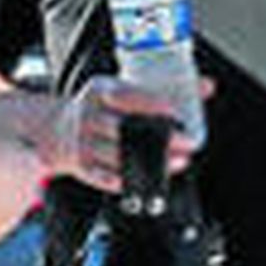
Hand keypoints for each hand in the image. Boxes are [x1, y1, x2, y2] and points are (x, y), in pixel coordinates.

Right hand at [42, 77, 205, 191]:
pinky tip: (151, 179)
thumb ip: (164, 88)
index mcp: (98, 90)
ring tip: (178, 161)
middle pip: (124, 127)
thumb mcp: (123, 90)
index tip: (174, 113)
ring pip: (118, 155)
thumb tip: (207, 86)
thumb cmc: (101, 108)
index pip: (125, 94)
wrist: (58, 129)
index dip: (150, 104)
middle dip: (159, 138)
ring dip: (151, 161)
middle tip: (186, 142)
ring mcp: (82, 142)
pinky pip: (106, 177)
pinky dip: (130, 180)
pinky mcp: (81, 166)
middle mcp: (87, 114)